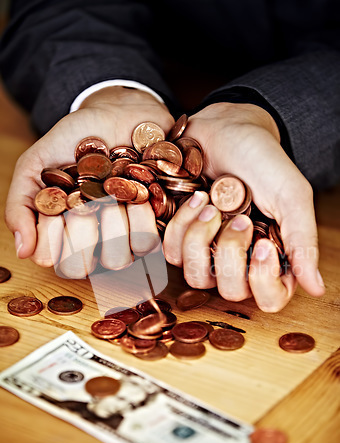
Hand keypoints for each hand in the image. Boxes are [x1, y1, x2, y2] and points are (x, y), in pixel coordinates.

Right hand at [5, 87, 173, 277]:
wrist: (118, 113)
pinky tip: (138, 194)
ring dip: (112, 225)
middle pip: (81, 267)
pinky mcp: (154, 225)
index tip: (55, 212)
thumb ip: (20, 204)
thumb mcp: (36, 164)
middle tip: (85, 201)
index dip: (52, 242)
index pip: (54, 263)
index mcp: (64, 233)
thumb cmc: (74, 139)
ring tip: (113, 195)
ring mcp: (124, 236)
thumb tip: (23, 251)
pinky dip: (140, 218)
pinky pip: (146, 242)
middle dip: (80, 232)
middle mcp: (93, 241)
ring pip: (115, 260)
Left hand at [163, 102, 324, 311]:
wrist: (226, 129)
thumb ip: (302, 241)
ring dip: (201, 238)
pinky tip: (195, 199)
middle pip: (231, 292)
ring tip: (210, 204)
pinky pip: (171, 253)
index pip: (270, 298)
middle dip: (232, 253)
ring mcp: (207, 251)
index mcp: (270, 256)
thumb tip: (316, 288)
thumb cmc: (262, 160)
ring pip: (196, 276)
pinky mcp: (179, 237)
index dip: (264, 281)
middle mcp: (239, 260)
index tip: (263, 244)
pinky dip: (180, 226)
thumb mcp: (291, 196)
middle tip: (240, 217)